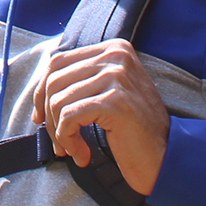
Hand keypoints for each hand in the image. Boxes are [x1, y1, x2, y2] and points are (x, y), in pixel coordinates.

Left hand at [32, 40, 170, 194]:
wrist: (165, 155)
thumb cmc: (134, 129)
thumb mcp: (110, 92)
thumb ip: (82, 80)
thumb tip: (40, 87)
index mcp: (114, 49)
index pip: (58, 61)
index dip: (42, 92)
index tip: (42, 117)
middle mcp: (116, 56)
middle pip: (54, 80)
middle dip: (48, 116)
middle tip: (59, 142)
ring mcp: (117, 77)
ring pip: (58, 101)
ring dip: (59, 133)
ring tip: (73, 150)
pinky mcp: (114, 102)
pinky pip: (69, 118)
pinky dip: (68, 140)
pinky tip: (82, 154)